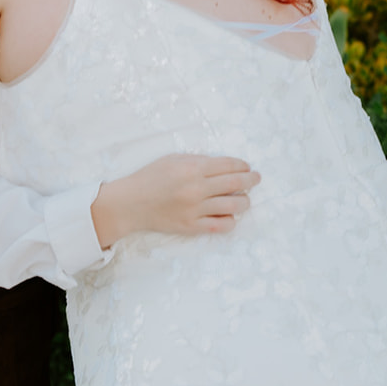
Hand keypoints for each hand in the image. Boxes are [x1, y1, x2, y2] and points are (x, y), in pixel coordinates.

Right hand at [91, 155, 259, 247]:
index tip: (247, 167)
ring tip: (244, 199)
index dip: (243, 165)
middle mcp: (197, 188)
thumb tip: (224, 164)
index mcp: (192, 168)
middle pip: (237, 183)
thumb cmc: (150, 177)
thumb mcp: (173, 159)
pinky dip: (231, 220)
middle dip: (252, 180)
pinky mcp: (191, 226)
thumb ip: (199, 160)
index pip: (230, 165)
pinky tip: (230, 215)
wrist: (130, 203)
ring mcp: (195, 209)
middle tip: (256, 179)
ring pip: (234, 206)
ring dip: (245, 201)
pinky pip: (221, 225)